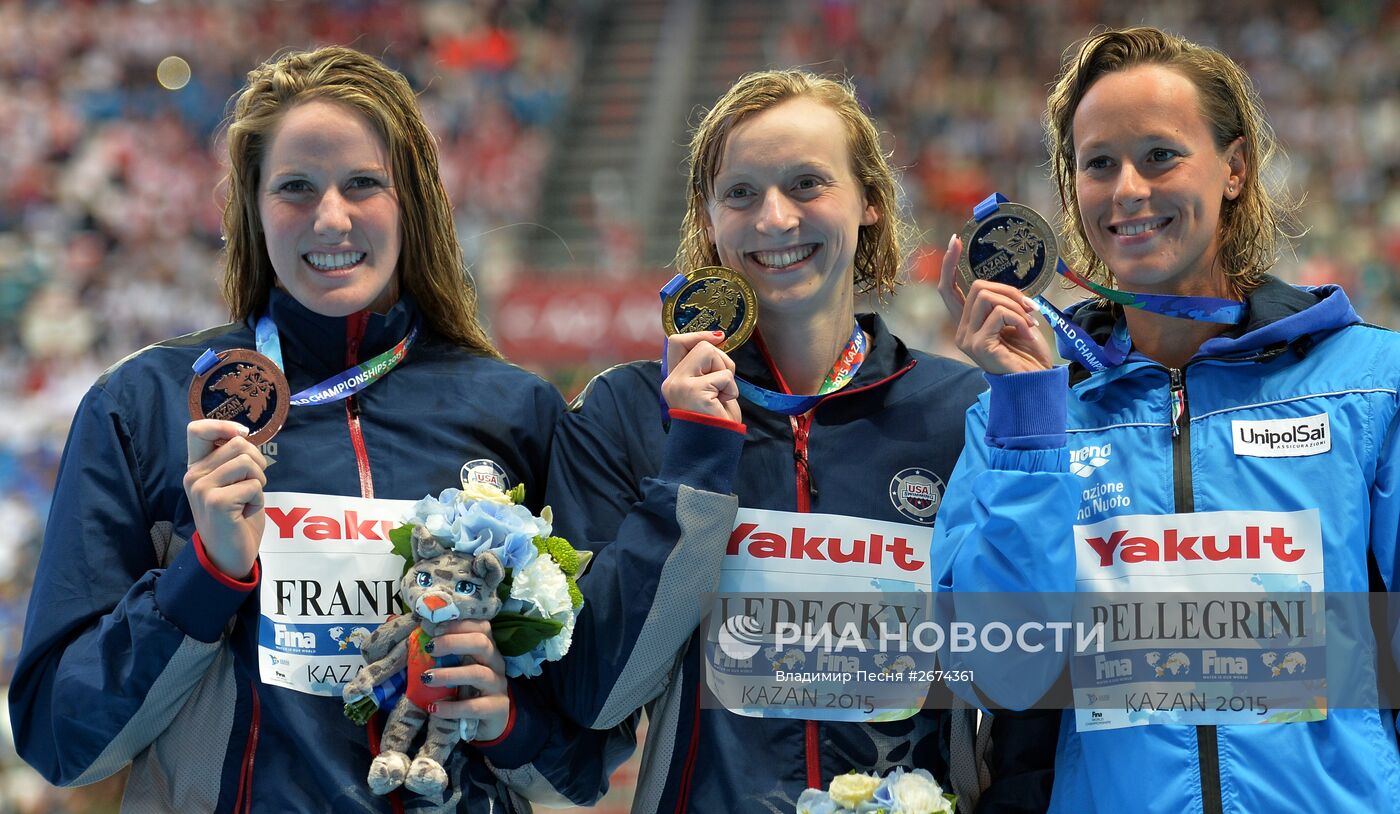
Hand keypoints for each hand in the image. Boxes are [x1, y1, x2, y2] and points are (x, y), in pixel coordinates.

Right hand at [183, 419, 267, 578]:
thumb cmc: (236, 518)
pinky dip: (258, 500)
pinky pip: (253, 486)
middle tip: (252, 485)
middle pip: (238, 443)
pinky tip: (245, 514)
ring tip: (247, 501)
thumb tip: (242, 434)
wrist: (229, 556)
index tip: (242, 435)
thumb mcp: (232, 482)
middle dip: (257, 461)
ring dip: (259, 483)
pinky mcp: (216, 502)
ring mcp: (202, 488)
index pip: (197, 429)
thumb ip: (231, 459)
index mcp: (196, 467)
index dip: (225, 426)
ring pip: (248, 462)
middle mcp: (194, 475)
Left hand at [424, 619, 509, 741]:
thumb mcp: (457, 669)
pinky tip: (434, 708)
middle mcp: (496, 663)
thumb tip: (415, 641)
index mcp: (487, 649)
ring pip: (478, 673)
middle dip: (453, 642)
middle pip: (482, 643)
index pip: (481, 626)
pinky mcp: (496, 709)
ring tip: (427, 678)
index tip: (434, 628)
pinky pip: (474, 707)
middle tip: (430, 648)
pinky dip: (452, 708)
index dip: (458, 624)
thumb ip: (444, 656)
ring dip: (450, 674)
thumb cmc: (466, 691)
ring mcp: (498, 686)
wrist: (487, 724)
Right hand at [661, 330, 741, 422]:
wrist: (714, 448)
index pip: (676, 342)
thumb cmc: (715, 419)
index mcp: (673, 379)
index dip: (698, 335)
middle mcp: (672, 380)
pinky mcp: (694, 391)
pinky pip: (724, 375)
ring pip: (711, 353)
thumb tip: (717, 338)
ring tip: (721, 395)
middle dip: (721, 359)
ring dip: (726, 373)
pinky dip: (731, 389)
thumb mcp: (707, 386)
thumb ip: (705, 366)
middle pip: (700, 345)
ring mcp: (681, 385)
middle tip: (722, 383)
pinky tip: (722, 403)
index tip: (718, 337)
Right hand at [937, 234, 1054, 373]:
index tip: (955, 240)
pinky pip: (998, 314)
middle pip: (978, 287)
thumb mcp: (1014, 321)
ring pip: (988, 297)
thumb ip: (1001, 304)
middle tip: (1030, 308)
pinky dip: (1018, 318)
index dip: (950, 265)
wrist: (1036, 381)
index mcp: (967, 323)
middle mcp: (961, 330)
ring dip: (1016, 305)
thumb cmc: (1028, 353)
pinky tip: (1028, 332)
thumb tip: (1003, 288)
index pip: (949, 290)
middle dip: (1009, 291)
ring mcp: (967, 339)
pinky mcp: (978, 345)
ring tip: (1030, 323)